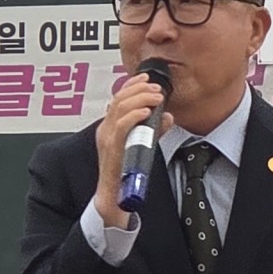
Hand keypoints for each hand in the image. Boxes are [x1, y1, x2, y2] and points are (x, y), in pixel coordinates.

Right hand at [93, 69, 169, 227]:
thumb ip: (155, 130)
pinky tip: (146, 112)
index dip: (132, 84)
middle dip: (139, 88)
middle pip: (119, 98)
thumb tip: (167, 117)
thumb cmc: (125, 172)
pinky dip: (134, 115)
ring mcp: (107, 137)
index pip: (118, 98)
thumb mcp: (142, 145)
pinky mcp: (112, 147)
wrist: (114, 195)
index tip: (146, 78)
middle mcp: (106, 129)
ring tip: (155, 97)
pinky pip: (122, 125)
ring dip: (140, 98)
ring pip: (120, 107)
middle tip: (156, 88)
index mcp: (110, 126)